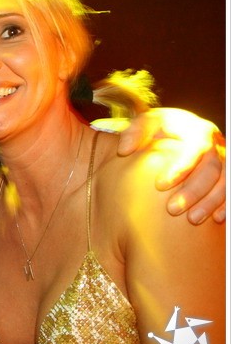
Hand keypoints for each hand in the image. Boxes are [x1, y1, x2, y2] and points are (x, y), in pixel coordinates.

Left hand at [94, 108, 225, 223]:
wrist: (177, 128)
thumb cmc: (158, 129)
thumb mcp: (145, 124)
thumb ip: (133, 132)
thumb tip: (124, 149)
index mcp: (196, 131)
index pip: (192, 150)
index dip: (179, 169)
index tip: (159, 186)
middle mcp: (215, 144)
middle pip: (212, 169)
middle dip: (193, 191)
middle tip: (172, 210)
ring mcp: (223, 158)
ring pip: (226, 181)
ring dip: (211, 201)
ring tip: (192, 219)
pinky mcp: (227, 172)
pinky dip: (226, 204)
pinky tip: (216, 219)